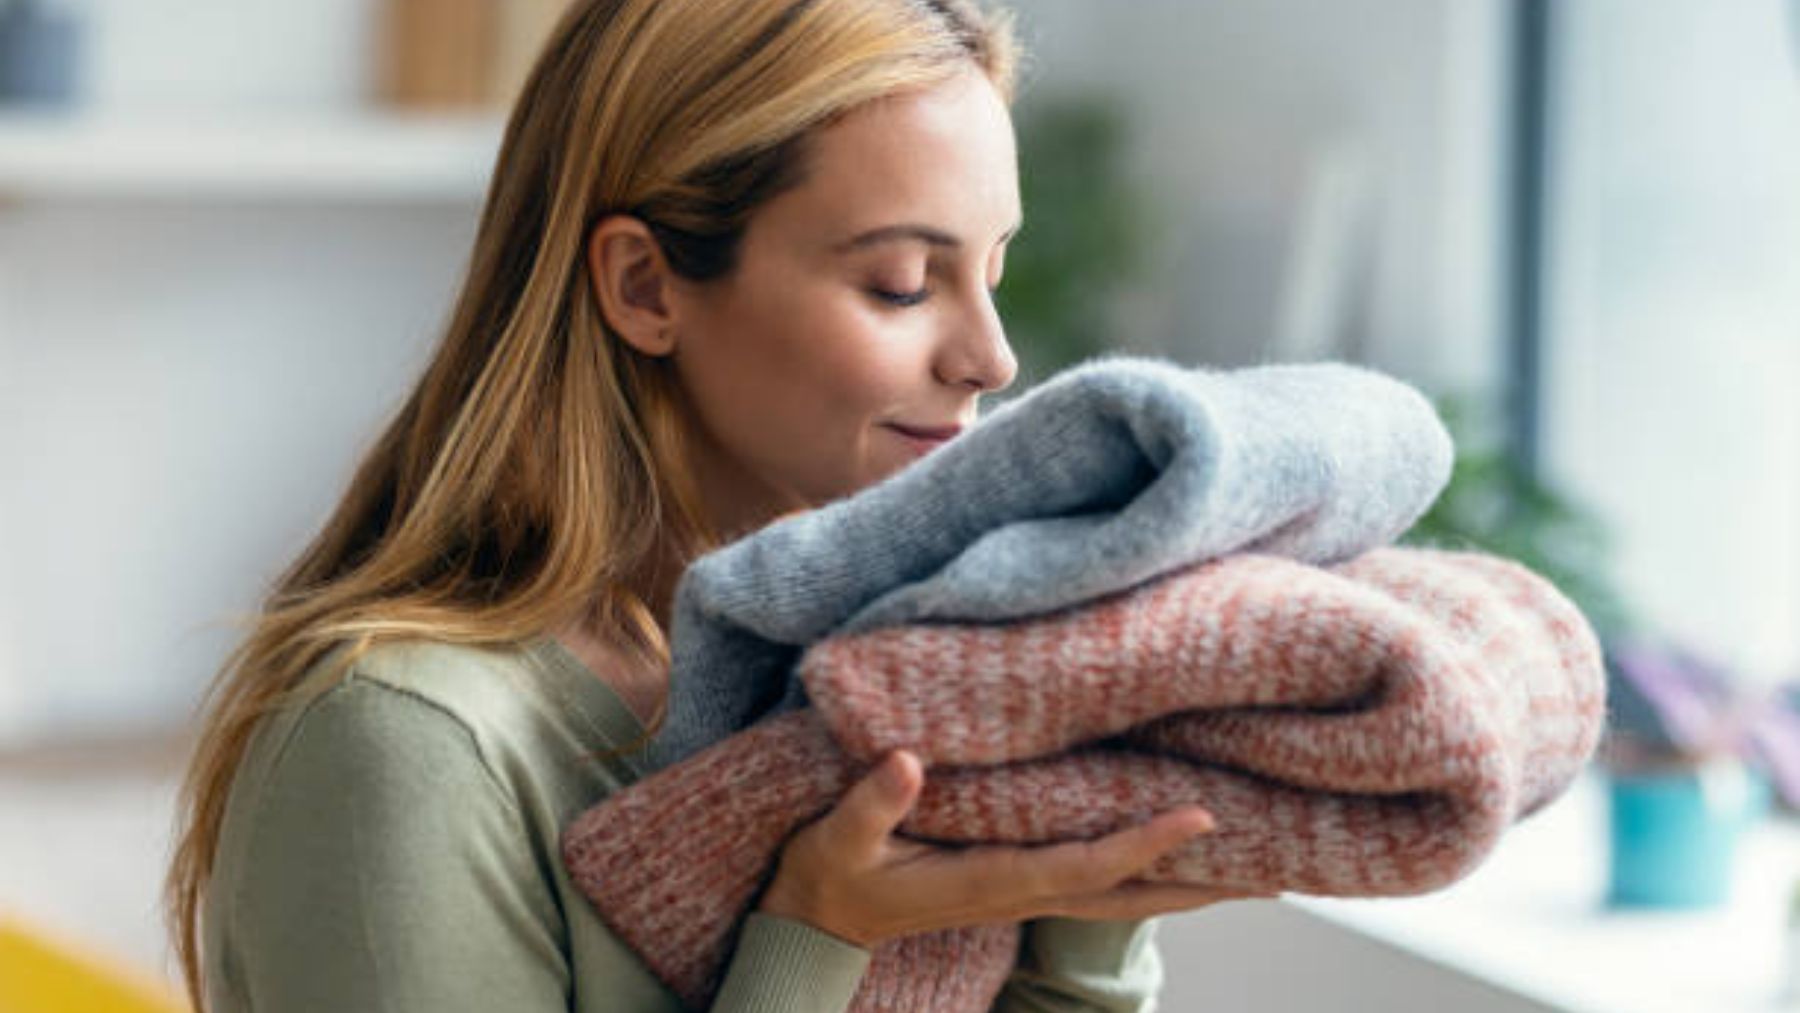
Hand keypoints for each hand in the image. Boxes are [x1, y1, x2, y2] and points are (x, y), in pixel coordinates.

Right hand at [756, 750, 1274, 947]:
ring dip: (1190, 884)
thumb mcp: (838, 839)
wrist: (816, 924)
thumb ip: (872, 803)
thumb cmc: (830, 874)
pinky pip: (1102, 883)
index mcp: (991, 881)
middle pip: (1132, 894)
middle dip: (1204, 881)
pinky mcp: (1019, 884)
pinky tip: (1180, 857)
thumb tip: (908, 763)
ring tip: (1259, 867)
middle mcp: (1022, 892)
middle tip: (1280, 865)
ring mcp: (1025, 894)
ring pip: (1126, 895)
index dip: (1145, 843)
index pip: (1086, 864)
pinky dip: (1150, 872)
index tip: (1202, 817)